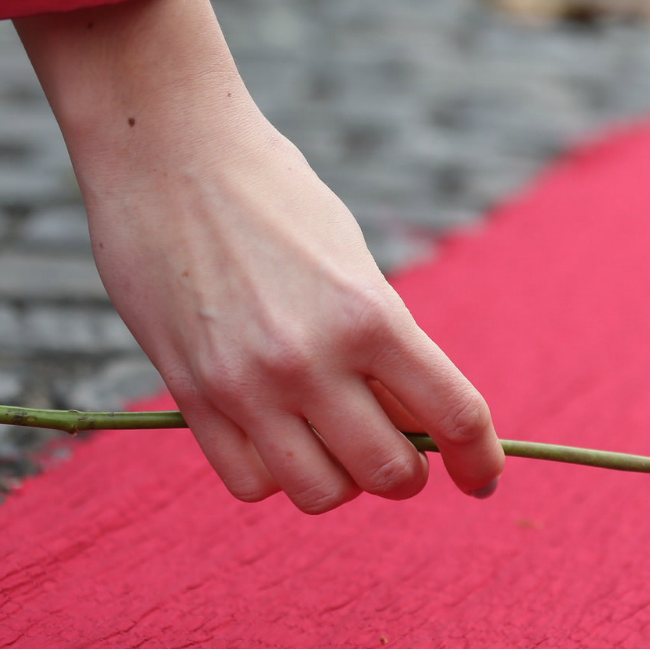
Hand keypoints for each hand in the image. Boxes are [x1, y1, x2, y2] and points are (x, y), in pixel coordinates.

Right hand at [16, 0, 502, 511]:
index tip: (482, 477)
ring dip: (342, 481)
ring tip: (336, 443)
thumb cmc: (276, 199)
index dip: (479, 459)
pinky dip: (275, 475)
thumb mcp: (355, 265)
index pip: (453, 415)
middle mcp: (311, 360)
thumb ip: (386, 345)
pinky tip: (279, 438)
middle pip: (388, 472)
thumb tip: (417, 422)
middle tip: (403, 452)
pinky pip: (249, 483)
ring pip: (320, 494)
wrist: (167, 155)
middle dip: (408, 472)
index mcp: (370, 315)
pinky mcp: (190, 396)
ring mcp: (246, 386)